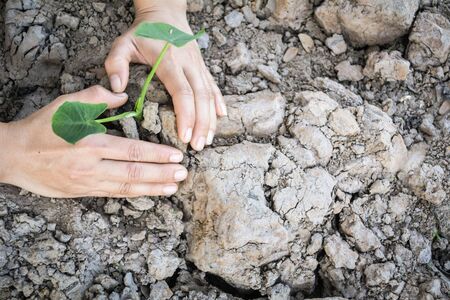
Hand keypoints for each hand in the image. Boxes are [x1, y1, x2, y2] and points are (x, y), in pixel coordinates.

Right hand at [0, 86, 187, 197]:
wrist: (13, 156)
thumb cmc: (41, 128)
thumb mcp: (64, 104)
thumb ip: (95, 97)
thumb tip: (123, 96)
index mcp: (90, 144)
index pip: (132, 151)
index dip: (157, 155)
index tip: (176, 156)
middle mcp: (91, 167)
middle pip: (134, 173)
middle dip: (162, 175)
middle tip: (183, 174)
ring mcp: (87, 183)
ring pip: (127, 187)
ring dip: (153, 188)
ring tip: (173, 188)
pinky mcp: (83, 192)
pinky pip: (114, 194)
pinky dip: (134, 194)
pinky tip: (148, 193)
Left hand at [105, 1, 225, 150]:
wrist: (165, 12)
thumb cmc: (143, 32)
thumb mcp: (123, 43)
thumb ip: (116, 64)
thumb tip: (117, 89)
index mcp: (170, 60)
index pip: (182, 92)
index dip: (186, 115)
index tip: (184, 135)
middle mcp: (189, 64)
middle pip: (201, 97)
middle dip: (202, 123)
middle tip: (198, 146)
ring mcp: (199, 65)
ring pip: (210, 94)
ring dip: (211, 118)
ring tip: (208, 139)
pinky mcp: (203, 66)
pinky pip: (213, 86)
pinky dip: (219, 102)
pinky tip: (221, 118)